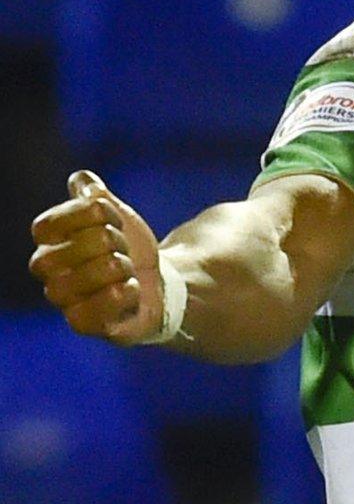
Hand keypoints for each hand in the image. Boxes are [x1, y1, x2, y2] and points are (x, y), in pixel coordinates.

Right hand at [28, 170, 164, 344]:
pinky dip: (124, 294)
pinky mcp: (84, 324)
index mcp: (49, 242)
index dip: (88, 215)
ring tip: (127, 273)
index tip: (112, 218)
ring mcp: (64, 300)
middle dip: (112, 243)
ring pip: (93, 275)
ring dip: (123, 269)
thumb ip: (96, 196)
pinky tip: (131, 291)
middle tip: (123, 250)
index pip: (47, 224)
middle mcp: (49, 273)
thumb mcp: (117, 216)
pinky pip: (99, 307)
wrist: (157, 285)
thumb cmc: (129, 248)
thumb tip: (82, 180)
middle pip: (77, 247)